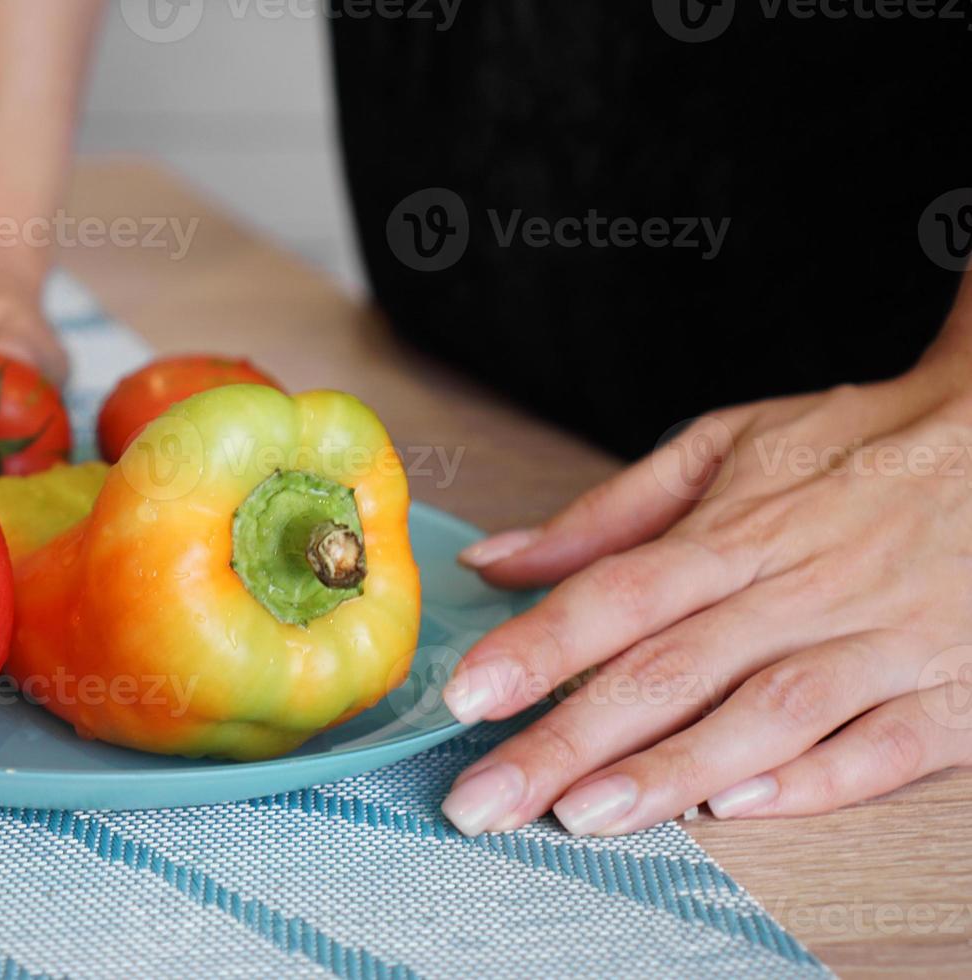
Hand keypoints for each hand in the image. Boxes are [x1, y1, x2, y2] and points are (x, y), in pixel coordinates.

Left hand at [439, 356, 971, 835]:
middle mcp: (801, 589)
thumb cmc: (856, 446)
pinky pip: (882, 747)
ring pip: (765, 715)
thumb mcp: (726, 447)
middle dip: (566, 741)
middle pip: (668, 671)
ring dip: (671, 769)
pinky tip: (735, 811)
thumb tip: (495, 560)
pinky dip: (813, 780)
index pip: (617, 594)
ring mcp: (880, 641)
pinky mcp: (951, 687)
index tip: (466, 695)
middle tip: (485, 798)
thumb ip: (606, 515)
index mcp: (739, 531)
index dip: (537, 647)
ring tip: (583, 817)